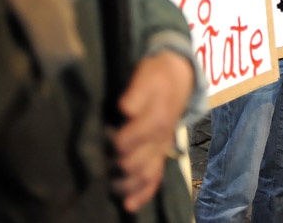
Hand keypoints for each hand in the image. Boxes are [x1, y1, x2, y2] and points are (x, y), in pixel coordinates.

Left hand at [111, 52, 193, 211]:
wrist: (181, 77)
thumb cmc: (158, 76)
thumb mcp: (147, 76)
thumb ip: (136, 93)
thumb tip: (125, 110)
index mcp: (155, 121)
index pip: (126, 144)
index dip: (110, 144)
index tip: (103, 134)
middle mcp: (160, 140)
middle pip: (133, 165)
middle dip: (115, 167)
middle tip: (101, 160)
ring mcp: (161, 148)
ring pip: (145, 176)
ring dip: (126, 186)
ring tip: (110, 187)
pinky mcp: (161, 153)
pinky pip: (156, 178)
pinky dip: (144, 193)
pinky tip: (129, 205)